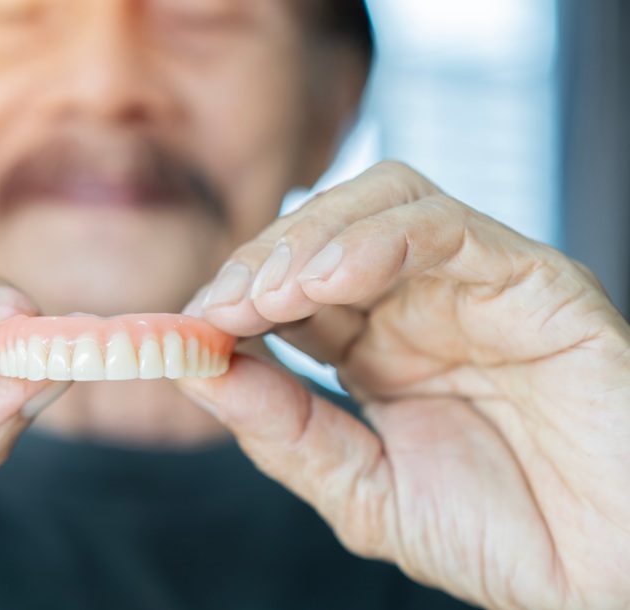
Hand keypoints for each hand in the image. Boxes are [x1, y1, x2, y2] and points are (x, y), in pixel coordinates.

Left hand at [177, 163, 629, 609]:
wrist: (608, 581)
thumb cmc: (503, 539)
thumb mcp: (361, 489)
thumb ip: (282, 428)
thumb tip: (197, 371)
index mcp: (377, 348)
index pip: (289, 285)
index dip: (235, 294)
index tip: (188, 327)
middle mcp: (422, 305)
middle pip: (324, 230)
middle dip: (260, 261)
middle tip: (218, 308)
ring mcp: (476, 287)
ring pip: (382, 203)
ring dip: (309, 240)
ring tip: (266, 294)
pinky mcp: (536, 282)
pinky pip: (450, 228)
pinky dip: (381, 239)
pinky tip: (330, 278)